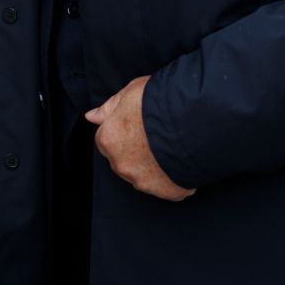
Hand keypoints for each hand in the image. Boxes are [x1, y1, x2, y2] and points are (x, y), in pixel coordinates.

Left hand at [86, 76, 193, 201]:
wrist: (194, 120)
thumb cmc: (161, 102)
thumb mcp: (131, 92)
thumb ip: (109, 108)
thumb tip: (91, 116)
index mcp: (109, 140)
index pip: (107, 140)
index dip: (124, 132)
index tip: (138, 126)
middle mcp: (122, 164)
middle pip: (124, 160)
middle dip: (136, 152)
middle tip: (156, 137)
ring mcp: (143, 181)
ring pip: (144, 176)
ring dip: (154, 166)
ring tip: (171, 148)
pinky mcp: (166, 192)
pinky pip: (167, 187)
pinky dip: (172, 178)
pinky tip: (181, 161)